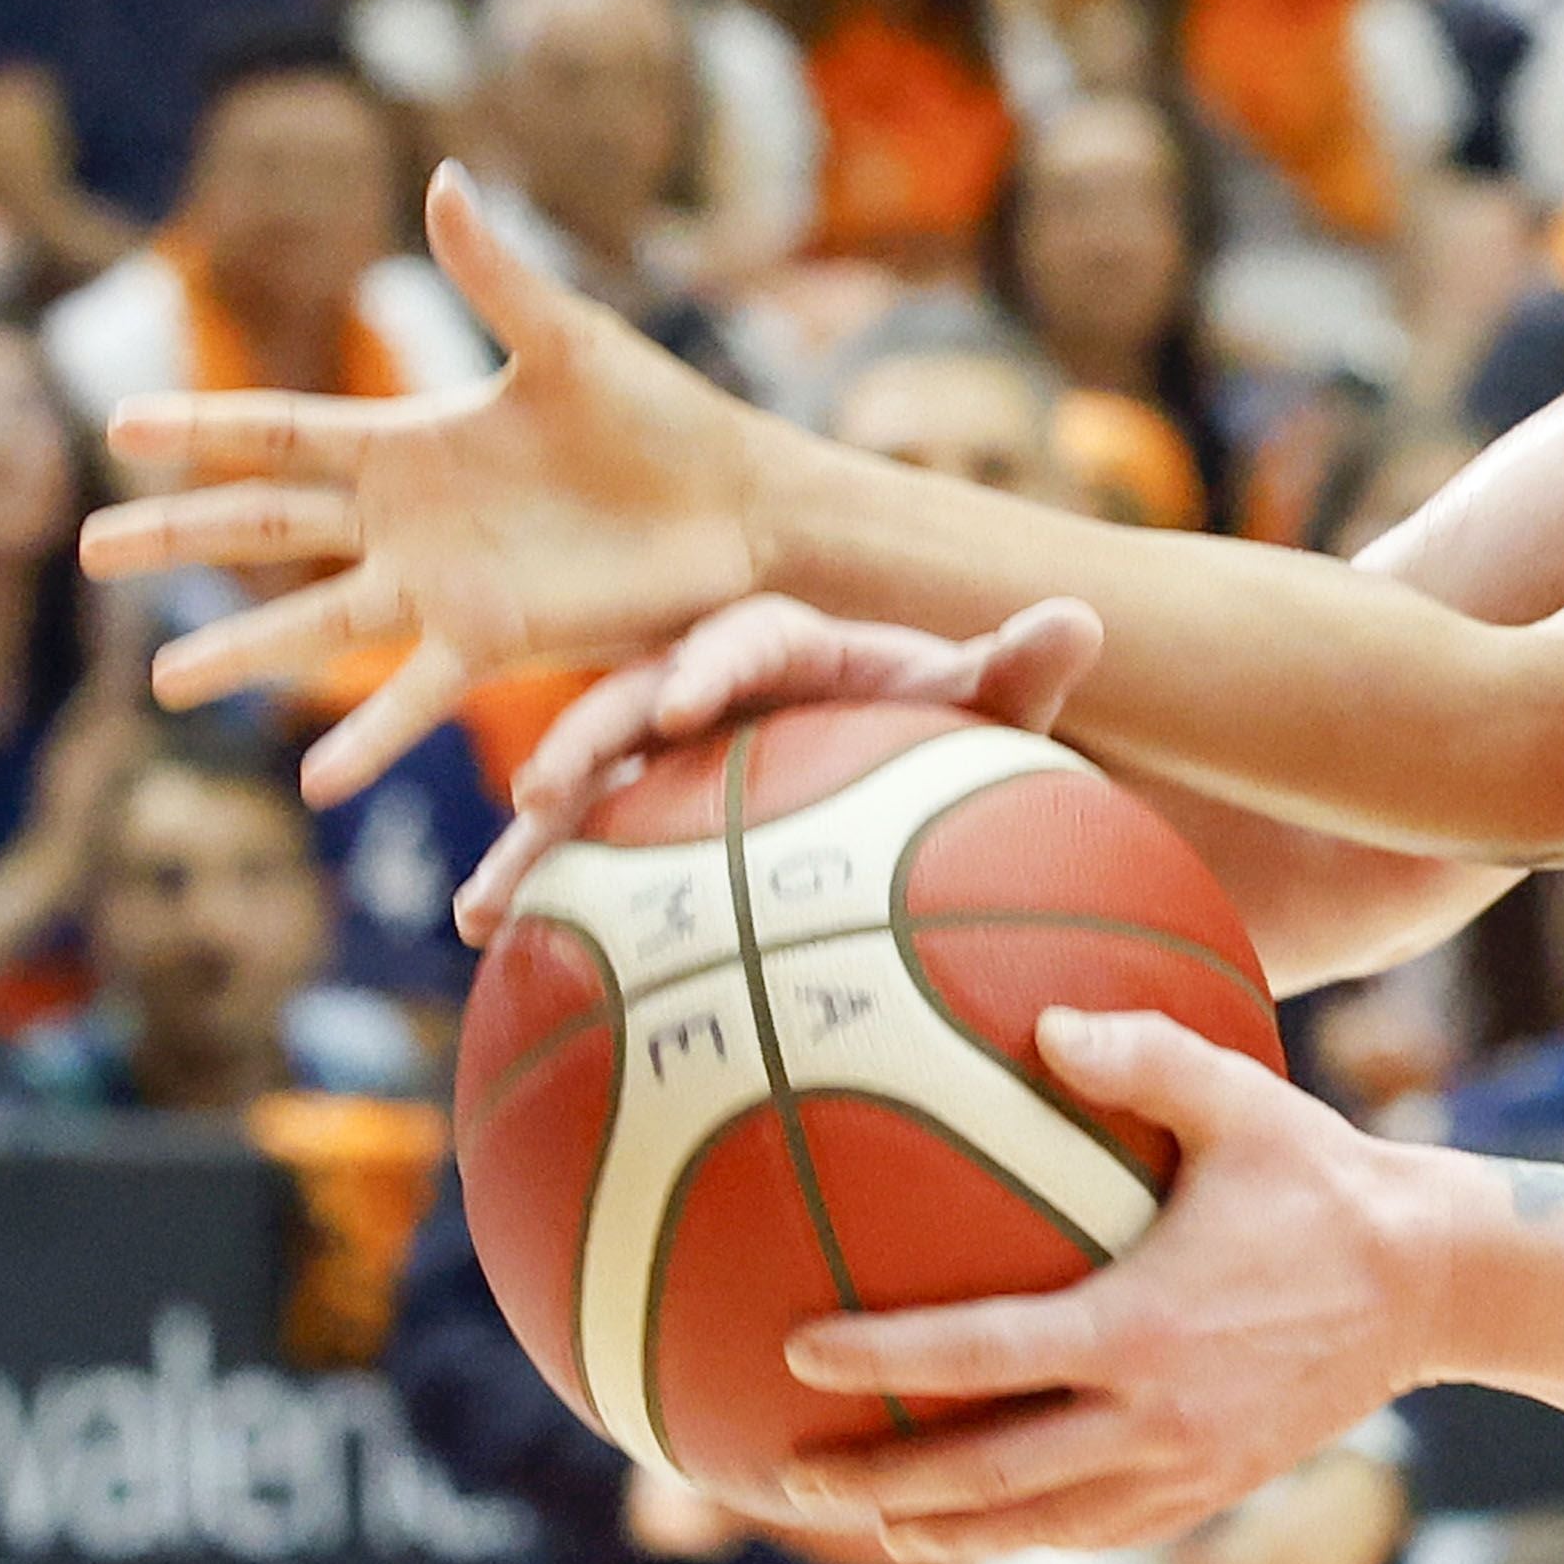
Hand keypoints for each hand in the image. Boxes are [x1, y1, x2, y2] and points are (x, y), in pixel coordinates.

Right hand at [83, 163, 772, 800]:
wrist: (734, 501)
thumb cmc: (655, 414)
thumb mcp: (568, 339)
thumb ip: (493, 275)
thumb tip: (442, 177)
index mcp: (412, 439)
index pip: (282, 433)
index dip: (202, 429)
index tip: (114, 426)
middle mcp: (406, 518)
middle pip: (267, 526)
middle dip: (178, 537)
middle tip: (86, 553)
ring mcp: (439, 585)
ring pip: (314, 622)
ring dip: (240, 652)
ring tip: (160, 684)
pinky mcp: (490, 640)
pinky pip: (413, 696)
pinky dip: (365, 738)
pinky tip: (313, 781)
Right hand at [455, 593, 1106, 944]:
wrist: (900, 779)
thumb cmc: (940, 734)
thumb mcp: (985, 706)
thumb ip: (1017, 668)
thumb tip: (1080, 619)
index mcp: (785, 644)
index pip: (742, 639)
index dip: (709, 665)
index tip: (685, 707)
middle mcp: (705, 686)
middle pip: (627, 702)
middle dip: (581, 743)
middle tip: (540, 796)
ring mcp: (660, 757)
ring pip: (578, 784)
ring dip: (529, 840)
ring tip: (484, 905)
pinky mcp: (638, 817)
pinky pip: (576, 851)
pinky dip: (533, 889)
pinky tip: (484, 944)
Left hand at [765, 1011, 1434, 1562]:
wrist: (1435, 1284)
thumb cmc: (1327, 1177)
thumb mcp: (1244, 1100)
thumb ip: (1144, 1056)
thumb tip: (1046, 1024)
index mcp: (1141, 1327)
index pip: (983, 1355)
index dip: (886, 1357)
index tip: (797, 1352)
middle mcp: (1153, 1417)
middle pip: (987, 1476)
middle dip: (879, 1485)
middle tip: (786, 1478)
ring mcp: (1182, 1469)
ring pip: (1034, 1526)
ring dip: (940, 1530)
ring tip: (864, 1522)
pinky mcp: (1210, 1492)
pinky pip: (1095, 1529)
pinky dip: (1027, 1532)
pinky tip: (981, 1519)